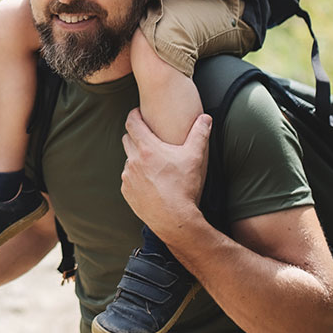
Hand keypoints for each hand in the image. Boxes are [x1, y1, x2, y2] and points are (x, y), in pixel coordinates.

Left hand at [119, 109, 211, 242]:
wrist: (174, 219)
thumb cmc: (184, 187)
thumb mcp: (195, 158)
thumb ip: (199, 134)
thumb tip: (205, 117)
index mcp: (147, 148)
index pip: (132, 123)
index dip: (134, 115)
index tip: (139, 113)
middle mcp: (133, 160)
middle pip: (127, 139)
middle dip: (136, 136)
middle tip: (149, 138)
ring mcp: (127, 176)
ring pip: (128, 160)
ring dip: (137, 158)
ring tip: (153, 163)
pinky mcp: (126, 190)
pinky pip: (128, 178)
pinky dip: (136, 176)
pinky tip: (150, 181)